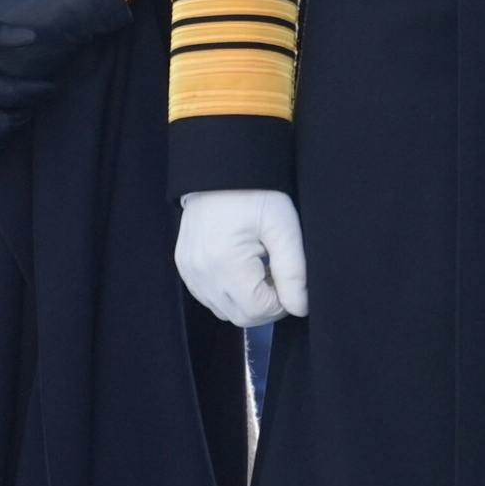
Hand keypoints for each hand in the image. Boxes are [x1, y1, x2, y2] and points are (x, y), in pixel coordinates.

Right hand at [175, 189, 309, 325]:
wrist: (221, 169)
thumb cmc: (256, 193)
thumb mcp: (283, 226)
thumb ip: (294, 271)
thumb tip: (300, 308)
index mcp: (224, 262)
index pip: (258, 310)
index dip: (282, 302)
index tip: (290, 279)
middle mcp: (200, 273)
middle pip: (240, 317)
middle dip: (266, 304)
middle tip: (277, 274)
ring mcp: (188, 272)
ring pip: (225, 311)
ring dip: (247, 301)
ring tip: (260, 269)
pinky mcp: (184, 267)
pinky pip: (209, 298)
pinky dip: (229, 293)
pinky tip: (241, 269)